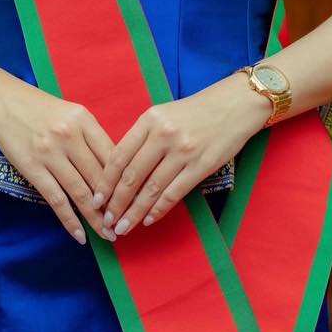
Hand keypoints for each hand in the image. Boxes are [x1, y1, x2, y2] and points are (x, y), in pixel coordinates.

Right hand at [0, 75, 119, 244]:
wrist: (3, 102)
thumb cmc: (42, 109)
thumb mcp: (72, 113)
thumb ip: (92, 137)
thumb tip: (115, 171)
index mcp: (84, 119)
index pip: (113, 155)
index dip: (127, 181)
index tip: (137, 200)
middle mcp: (69, 136)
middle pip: (99, 176)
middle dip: (116, 204)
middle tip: (128, 223)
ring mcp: (50, 153)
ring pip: (80, 192)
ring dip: (96, 218)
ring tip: (109, 235)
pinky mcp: (32, 169)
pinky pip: (56, 199)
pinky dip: (69, 220)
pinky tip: (80, 235)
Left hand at [90, 73, 273, 235]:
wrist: (235, 104)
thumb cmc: (196, 111)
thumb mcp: (163, 114)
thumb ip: (142, 137)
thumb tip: (121, 172)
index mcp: (149, 119)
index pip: (119, 156)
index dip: (105, 182)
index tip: (95, 199)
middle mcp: (164, 135)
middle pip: (132, 176)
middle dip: (116, 203)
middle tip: (105, 220)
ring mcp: (183, 151)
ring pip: (151, 189)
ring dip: (134, 212)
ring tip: (122, 228)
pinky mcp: (201, 166)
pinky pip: (174, 193)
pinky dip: (159, 210)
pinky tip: (148, 220)